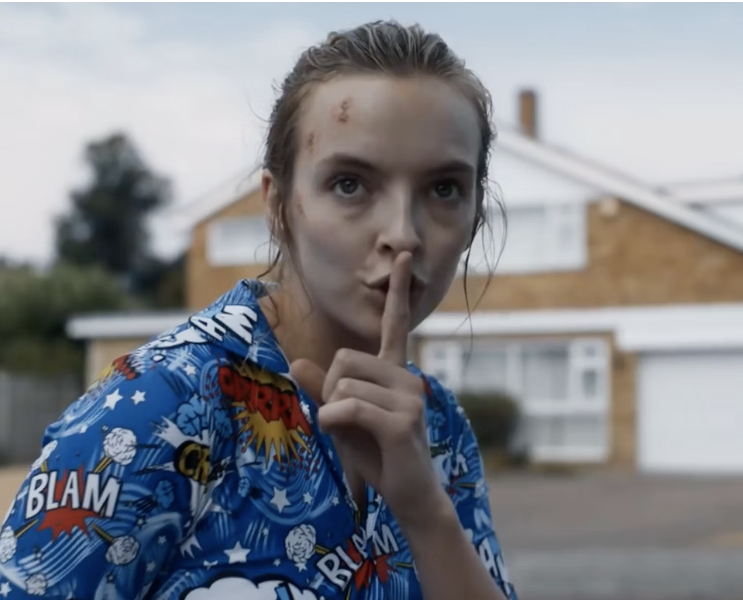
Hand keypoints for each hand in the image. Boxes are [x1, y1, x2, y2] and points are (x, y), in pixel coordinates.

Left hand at [291, 252, 447, 530]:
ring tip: (352, 432)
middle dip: (329, 390)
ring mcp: (408, 397)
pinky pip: (346, 407)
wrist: (410, 496)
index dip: (398, 290)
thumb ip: (321, 389)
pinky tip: (343, 436)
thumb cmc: (377, 455)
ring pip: (341, 384)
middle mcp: (406, 377)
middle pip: (343, 360)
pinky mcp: (401, 421)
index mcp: (396, 372)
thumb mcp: (342, 418)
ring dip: (331, 411)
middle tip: (345, 419)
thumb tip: (295, 362)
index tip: (406, 257)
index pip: (396, 324)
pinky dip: (332, 421)